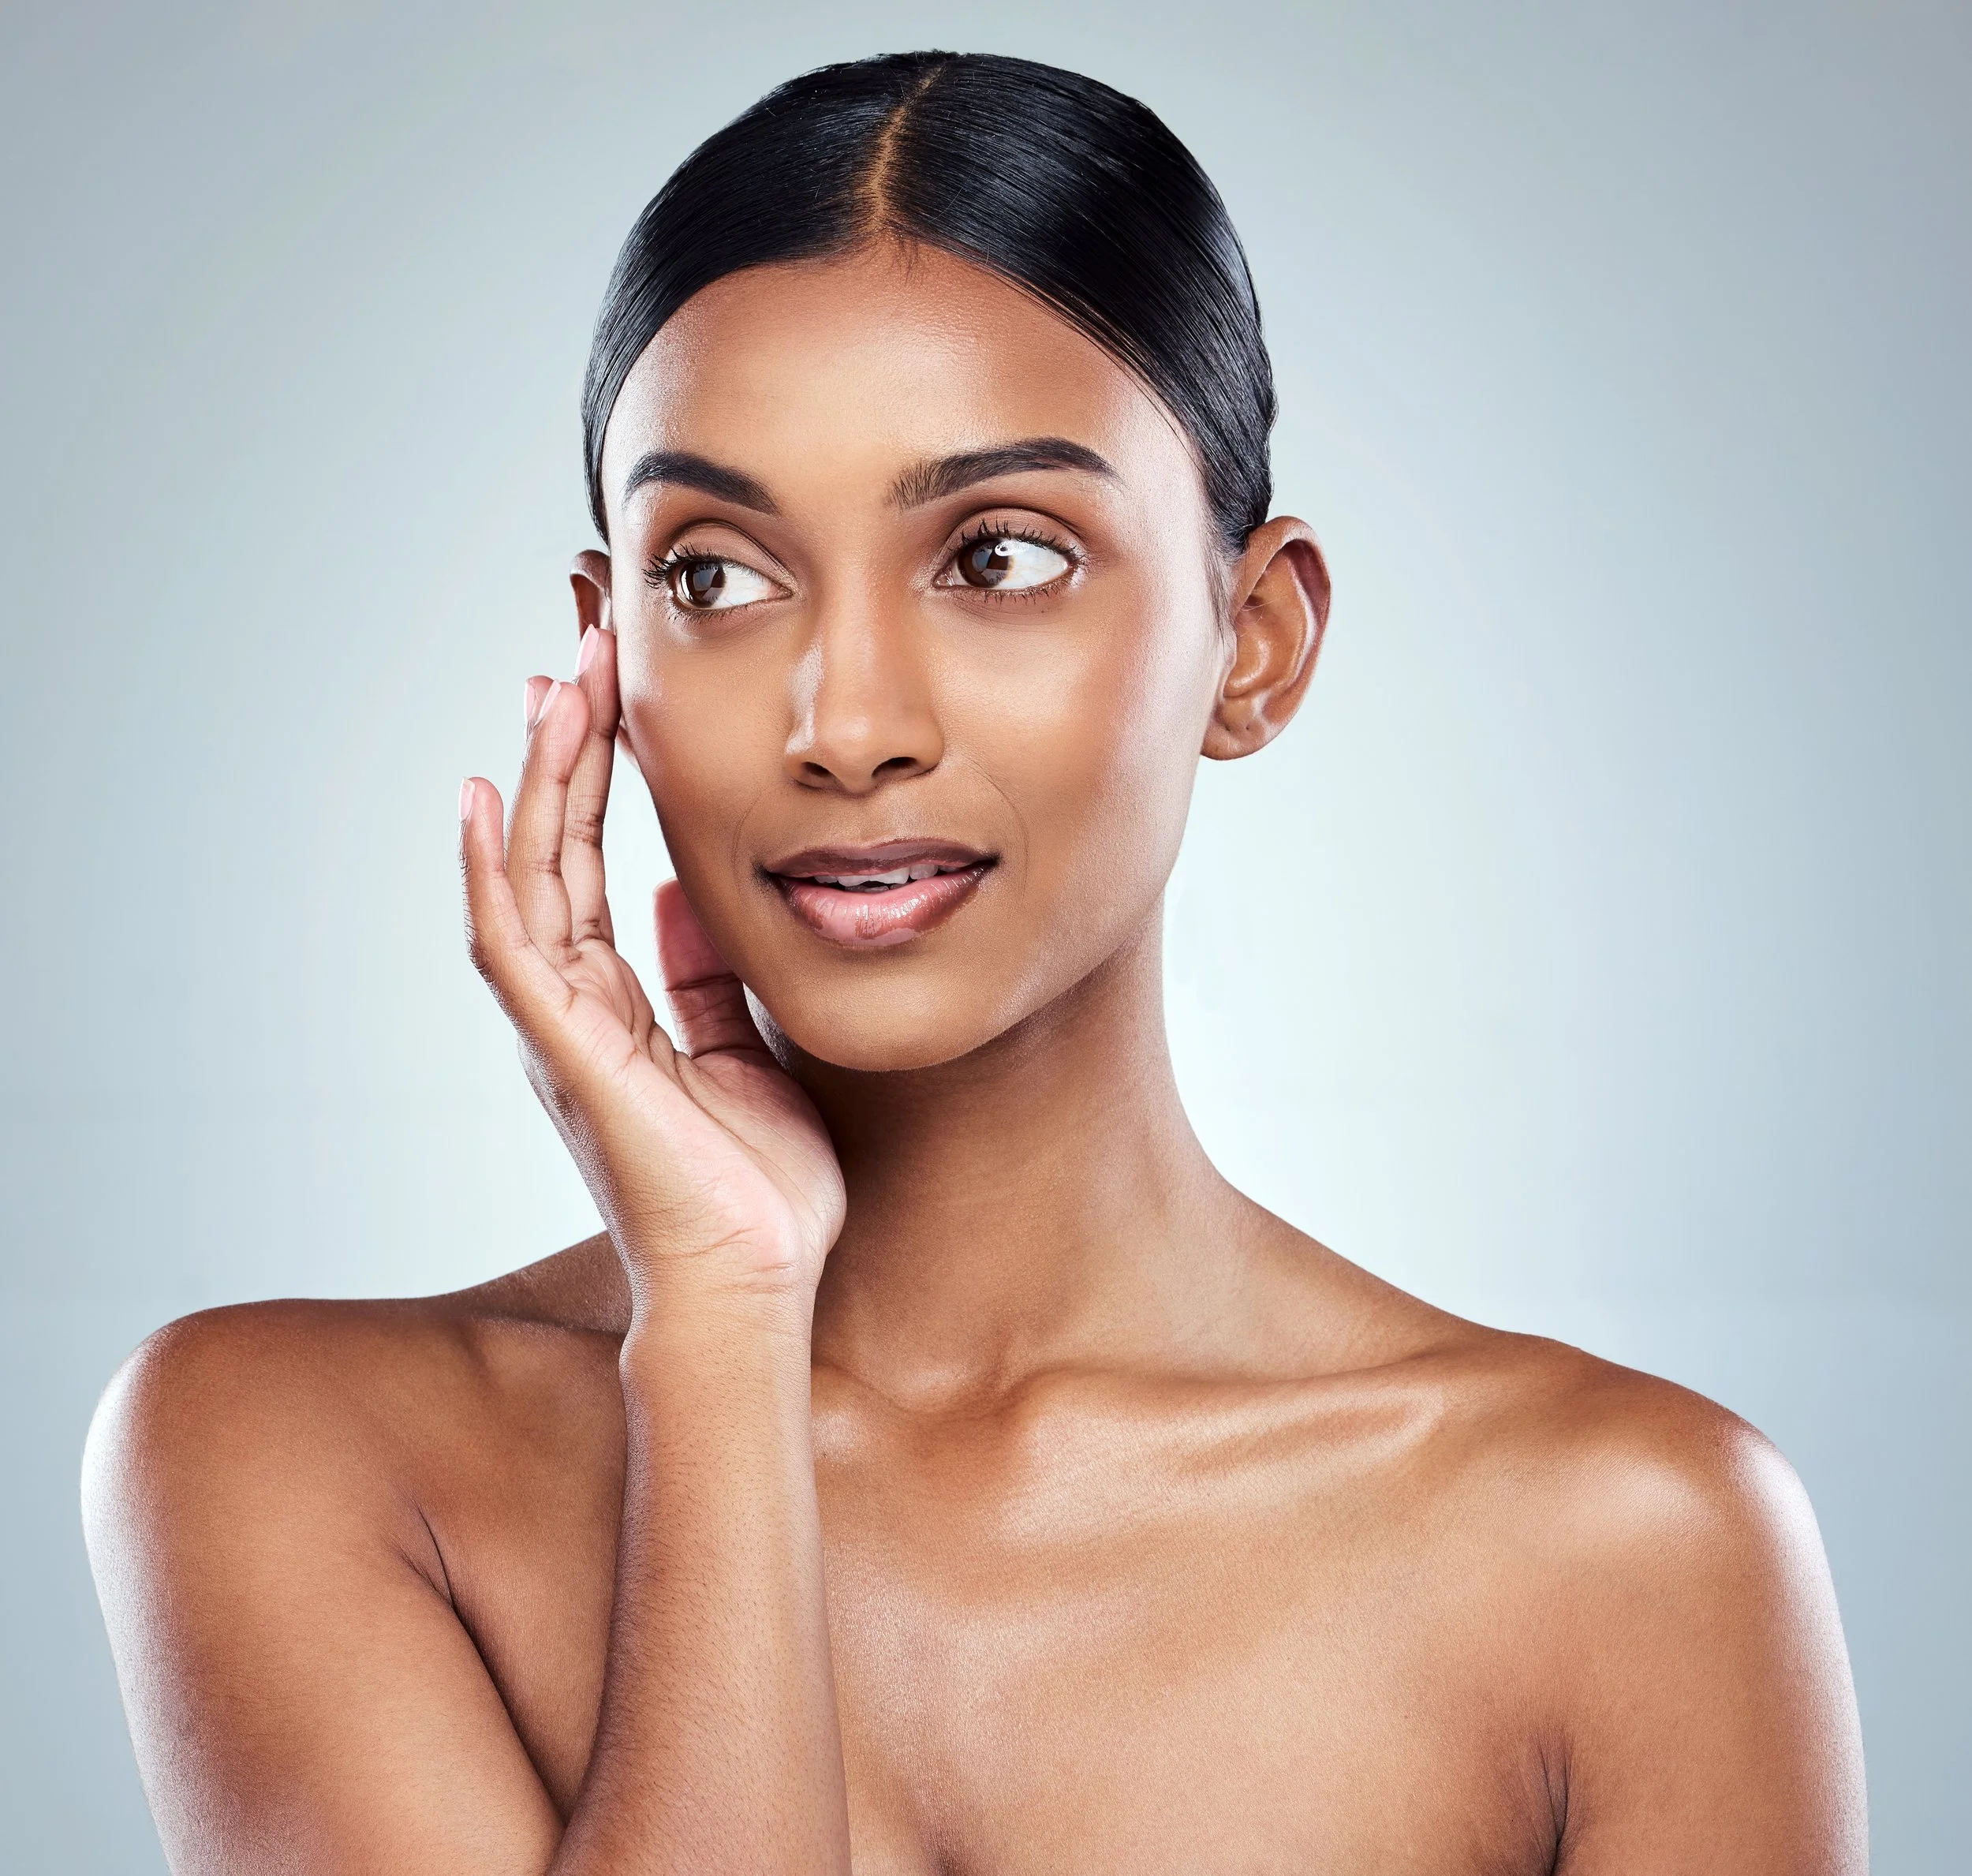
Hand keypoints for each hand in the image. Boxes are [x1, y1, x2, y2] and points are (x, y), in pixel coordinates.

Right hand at [459, 625, 845, 1316]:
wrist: (757, 1284)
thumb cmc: (757, 1189)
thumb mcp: (745, 1055)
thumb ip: (705, 982)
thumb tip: (685, 899)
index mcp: (617, 1009)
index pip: (594, 868)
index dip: (598, 783)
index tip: (615, 697)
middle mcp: (574, 1010)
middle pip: (553, 855)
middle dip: (565, 755)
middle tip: (581, 657)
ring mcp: (561, 1030)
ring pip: (527, 880)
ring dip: (535, 783)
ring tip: (551, 689)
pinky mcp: (567, 1053)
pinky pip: (510, 947)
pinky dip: (491, 872)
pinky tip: (483, 798)